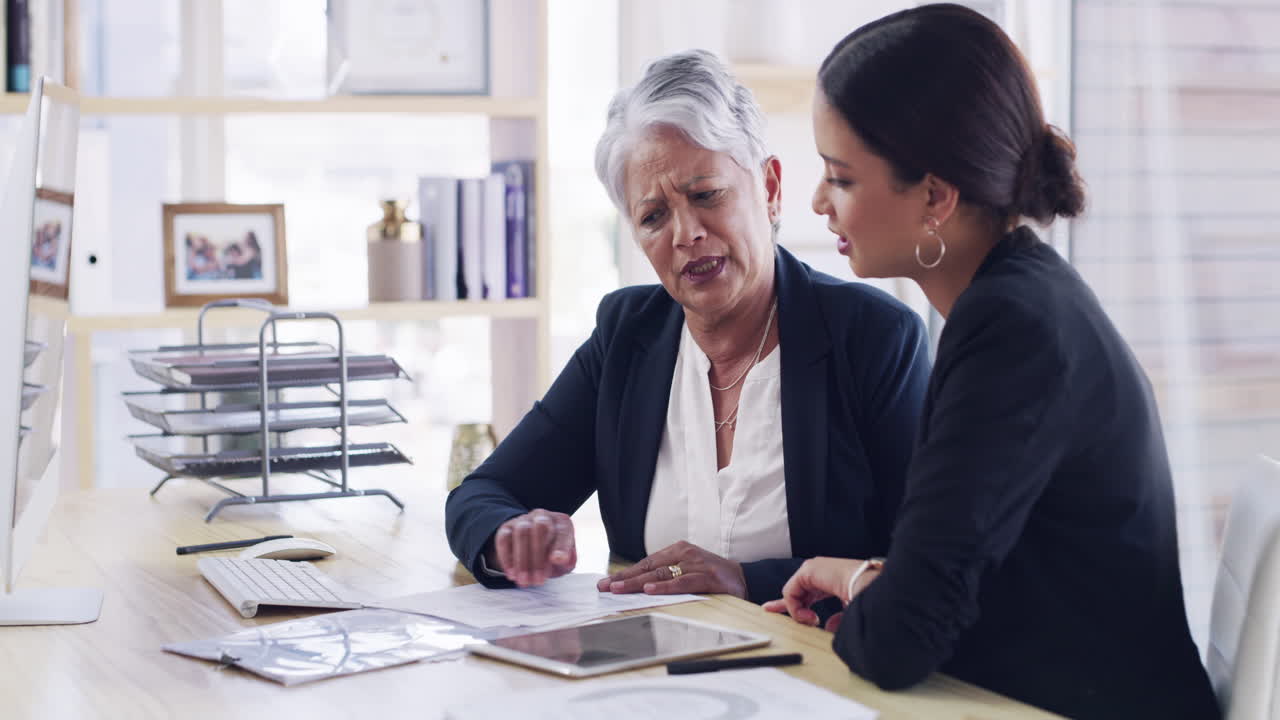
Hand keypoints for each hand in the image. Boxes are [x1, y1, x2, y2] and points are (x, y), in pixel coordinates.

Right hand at [488, 509, 576, 587]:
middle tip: (537, 580)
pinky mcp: (506, 527)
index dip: (561, 546)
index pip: (562, 531)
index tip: (558, 561)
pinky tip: (511, 574)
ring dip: (522, 560)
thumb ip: (567, 560)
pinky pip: (504, 539)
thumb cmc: (553, 554)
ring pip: (521, 533)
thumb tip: (560, 559)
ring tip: (524, 581)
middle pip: (540, 529)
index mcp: (561, 522)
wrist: (533, 546)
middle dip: (538, 557)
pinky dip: (507, 558)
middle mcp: (543, 516)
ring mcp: (523, 520)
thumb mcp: (565, 560)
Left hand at [595, 541, 747, 598]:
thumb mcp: (686, 571)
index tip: (606, 583)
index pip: (646, 563)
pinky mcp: (707, 576)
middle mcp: (684, 553)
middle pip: (649, 568)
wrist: (744, 578)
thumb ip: (667, 575)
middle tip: (604, 587)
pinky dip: (666, 587)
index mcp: (677, 550)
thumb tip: (639, 587)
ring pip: (661, 574)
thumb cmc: (711, 576)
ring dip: (637, 583)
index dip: (625, 573)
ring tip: (618, 588)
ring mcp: (696, 564)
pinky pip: (683, 582)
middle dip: (624, 578)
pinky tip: (650, 590)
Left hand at [762, 557, 879, 628]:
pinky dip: (796, 607)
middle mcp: (822, 572)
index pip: (810, 591)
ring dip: (799, 612)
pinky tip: (809, 616)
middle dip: (783, 603)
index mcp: (832, 580)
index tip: (800, 617)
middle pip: (795, 589)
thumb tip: (828, 626)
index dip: (800, 604)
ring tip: (812, 621)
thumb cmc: (867, 598)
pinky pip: (791, 592)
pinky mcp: (808, 570)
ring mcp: (814, 569)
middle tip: (769, 609)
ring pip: (793, 593)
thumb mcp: (850, 612)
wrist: (871, 587)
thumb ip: (838, 619)